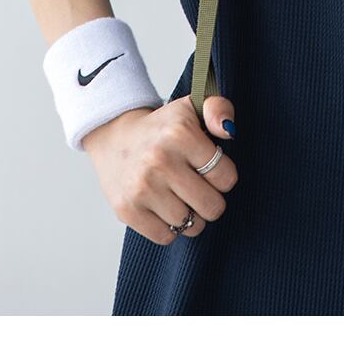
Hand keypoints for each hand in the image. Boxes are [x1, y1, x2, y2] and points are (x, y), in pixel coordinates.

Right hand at [80, 93, 238, 245]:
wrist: (115, 139)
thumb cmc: (162, 128)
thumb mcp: (192, 107)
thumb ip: (219, 108)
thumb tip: (229, 132)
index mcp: (180, 132)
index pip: (226, 177)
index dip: (224, 176)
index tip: (211, 169)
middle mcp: (160, 160)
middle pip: (212, 206)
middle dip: (211, 200)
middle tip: (199, 187)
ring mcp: (142, 188)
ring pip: (191, 225)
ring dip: (192, 216)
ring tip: (181, 197)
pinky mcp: (127, 210)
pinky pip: (166, 236)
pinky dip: (170, 228)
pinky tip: (164, 207)